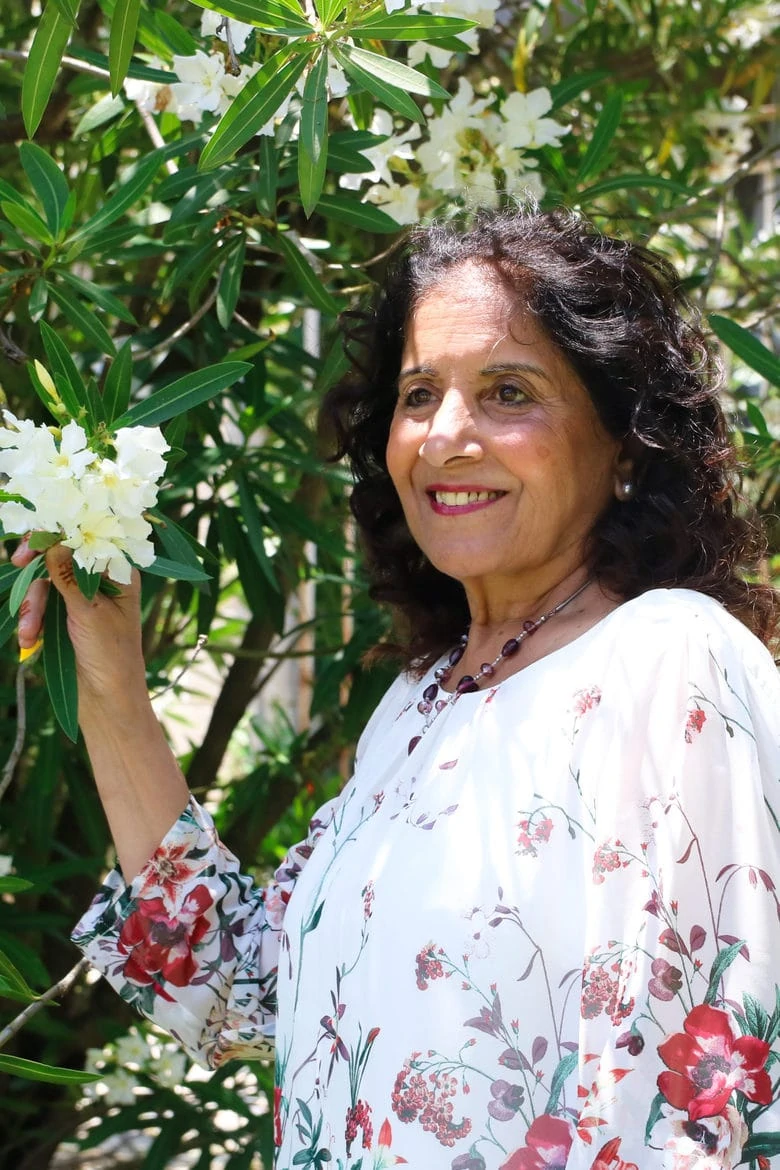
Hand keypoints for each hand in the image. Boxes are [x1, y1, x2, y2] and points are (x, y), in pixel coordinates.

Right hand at [11, 539, 145, 700]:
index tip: (35, 538)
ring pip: (45, 583)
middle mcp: (101, 581)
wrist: (106, 701)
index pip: (89, 538)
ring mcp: (81, 599)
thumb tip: (54, 542)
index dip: (60, 532)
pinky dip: (32, 621)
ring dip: (32, 606)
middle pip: (61, 556)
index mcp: (119, 573)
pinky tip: (29, 641)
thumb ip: (69, 577)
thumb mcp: (90, 613)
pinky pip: (41, 606)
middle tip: (17, 563)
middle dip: (38, 569)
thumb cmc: (111, 656)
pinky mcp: (65, 617)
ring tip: (29, 633)